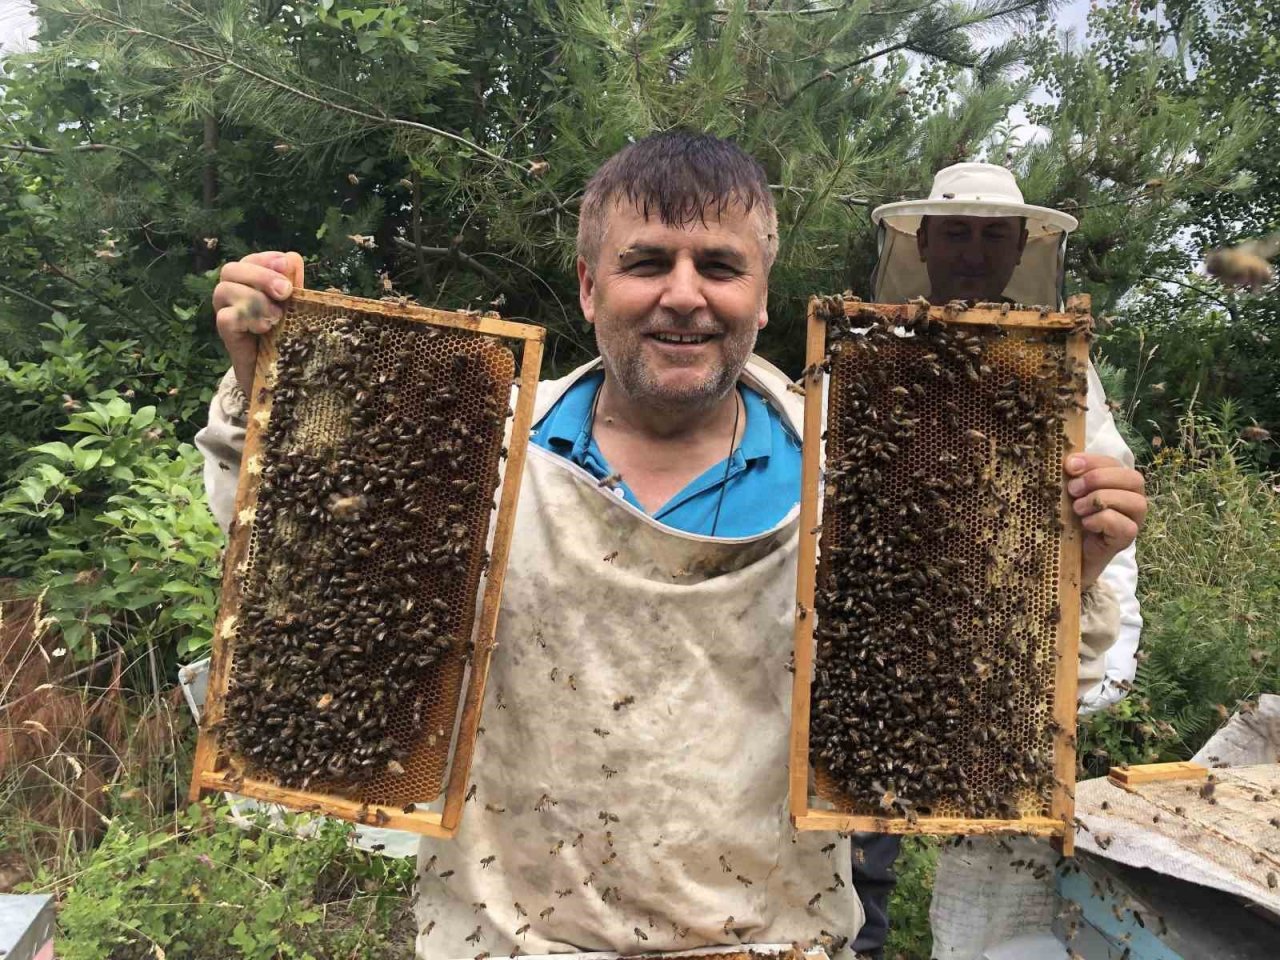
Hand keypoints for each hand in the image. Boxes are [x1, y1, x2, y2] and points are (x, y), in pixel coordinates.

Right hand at [212, 251, 302, 395]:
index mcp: (251, 282)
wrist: (278, 378)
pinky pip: (225, 318)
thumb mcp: (297, 309)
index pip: (250, 259)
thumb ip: (296, 286)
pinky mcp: (227, 335)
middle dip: (261, 275)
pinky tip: (265, 328)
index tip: (286, 266)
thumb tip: (294, 258)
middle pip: (231, 269)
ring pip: (223, 290)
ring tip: (277, 316)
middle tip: (285, 291)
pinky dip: (246, 318)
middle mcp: (234, 294)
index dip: (266, 259)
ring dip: (254, 298)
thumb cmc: (288, 337)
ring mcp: (227, 313)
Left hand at [1065, 453, 1146, 587]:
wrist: (1064, 555)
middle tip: (1073, 489)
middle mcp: (1131, 498)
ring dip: (1102, 499)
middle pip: (1133, 478)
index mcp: (1117, 481)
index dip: (1093, 461)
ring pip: (1135, 501)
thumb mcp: (1067, 494)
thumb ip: (1071, 477)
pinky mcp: (1127, 539)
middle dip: (1099, 479)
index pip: (1114, 462)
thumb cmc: (1068, 519)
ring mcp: (1133, 519)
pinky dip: (1103, 520)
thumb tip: (1069, 462)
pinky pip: (1125, 525)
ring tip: (1077, 508)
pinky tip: (1086, 523)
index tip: (1069, 466)